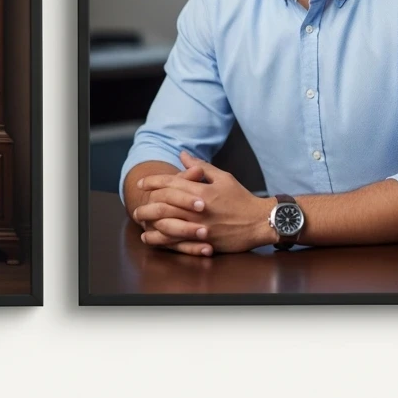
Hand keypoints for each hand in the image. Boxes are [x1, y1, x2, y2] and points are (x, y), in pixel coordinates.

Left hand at [137, 151, 274, 254]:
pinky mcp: (203, 242)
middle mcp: (198, 209)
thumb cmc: (242, 198)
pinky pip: (177, 242)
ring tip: (140, 221)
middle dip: (147, 204)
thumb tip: (182, 154)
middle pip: (164, 205)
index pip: (170, 183)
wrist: (260, 222)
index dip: (153, 182)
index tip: (141, 183)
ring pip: (167, 224)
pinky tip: (151, 238)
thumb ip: (200, 166)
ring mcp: (200, 227)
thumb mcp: (223, 177)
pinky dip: (162, 240)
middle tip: (137, 207)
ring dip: (150, 222)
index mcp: (202, 191)